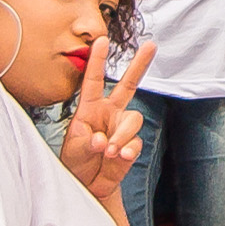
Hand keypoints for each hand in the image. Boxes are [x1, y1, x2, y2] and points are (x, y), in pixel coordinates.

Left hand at [58, 39, 154, 206]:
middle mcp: (109, 114)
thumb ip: (88, 143)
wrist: (86, 185)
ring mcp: (121, 129)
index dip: (97, 60)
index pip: (93, 80)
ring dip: (122, 135)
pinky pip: (135, 143)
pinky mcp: (130, 146)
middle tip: (151, 45)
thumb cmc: (75, 162)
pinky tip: (118, 157)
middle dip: (140, 65)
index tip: (102, 40)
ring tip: (109, 151)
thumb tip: (104, 141)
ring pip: (133, 119)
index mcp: (90, 108)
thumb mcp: (73, 149)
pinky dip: (127, 150)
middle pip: (129, 85)